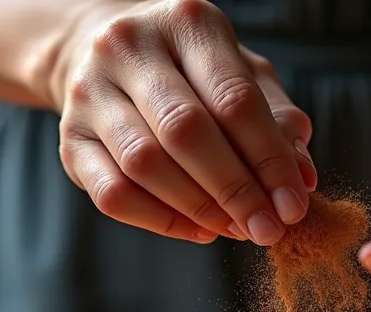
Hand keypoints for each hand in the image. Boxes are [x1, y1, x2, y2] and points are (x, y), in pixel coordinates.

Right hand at [55, 0, 316, 244]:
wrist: (101, 52)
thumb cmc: (191, 70)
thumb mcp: (242, 74)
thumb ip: (277, 120)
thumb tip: (301, 179)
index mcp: (187, 23)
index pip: (234, 98)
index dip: (269, 159)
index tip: (294, 206)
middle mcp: (130, 47)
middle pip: (186, 131)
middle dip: (235, 190)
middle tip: (267, 230)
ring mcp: (91, 91)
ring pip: (145, 164)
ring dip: (199, 208)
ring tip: (236, 230)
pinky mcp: (70, 137)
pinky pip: (112, 193)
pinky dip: (161, 221)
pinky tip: (198, 230)